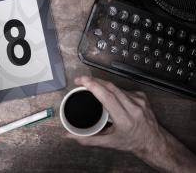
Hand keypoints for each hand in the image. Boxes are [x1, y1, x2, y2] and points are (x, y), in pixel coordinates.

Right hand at [67, 76, 195, 172]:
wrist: (153, 141)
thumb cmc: (131, 142)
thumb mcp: (108, 143)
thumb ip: (87, 139)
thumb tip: (69, 135)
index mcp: (124, 119)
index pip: (108, 97)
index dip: (94, 86)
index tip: (82, 81)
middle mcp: (133, 108)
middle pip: (110, 87)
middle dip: (93, 81)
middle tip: (80, 80)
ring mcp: (139, 100)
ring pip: (116, 86)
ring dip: (101, 84)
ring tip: (90, 85)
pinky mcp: (141, 96)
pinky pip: (122, 88)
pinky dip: (112, 89)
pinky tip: (108, 94)